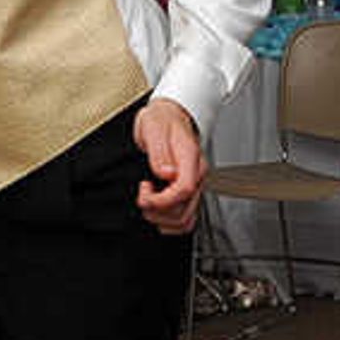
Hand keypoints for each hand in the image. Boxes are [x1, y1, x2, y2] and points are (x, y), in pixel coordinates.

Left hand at [132, 96, 205, 234]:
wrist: (168, 116)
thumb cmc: (161, 121)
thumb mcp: (154, 128)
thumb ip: (160, 153)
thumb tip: (165, 173)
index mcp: (191, 159)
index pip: (185, 189)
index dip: (163, 200)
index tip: (145, 194)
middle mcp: (196, 175)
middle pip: (184, 210)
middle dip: (157, 210)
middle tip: (143, 196)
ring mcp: (193, 185)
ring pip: (185, 220)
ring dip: (161, 219)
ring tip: (148, 202)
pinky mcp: (186, 193)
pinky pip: (185, 219)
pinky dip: (169, 223)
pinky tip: (156, 211)